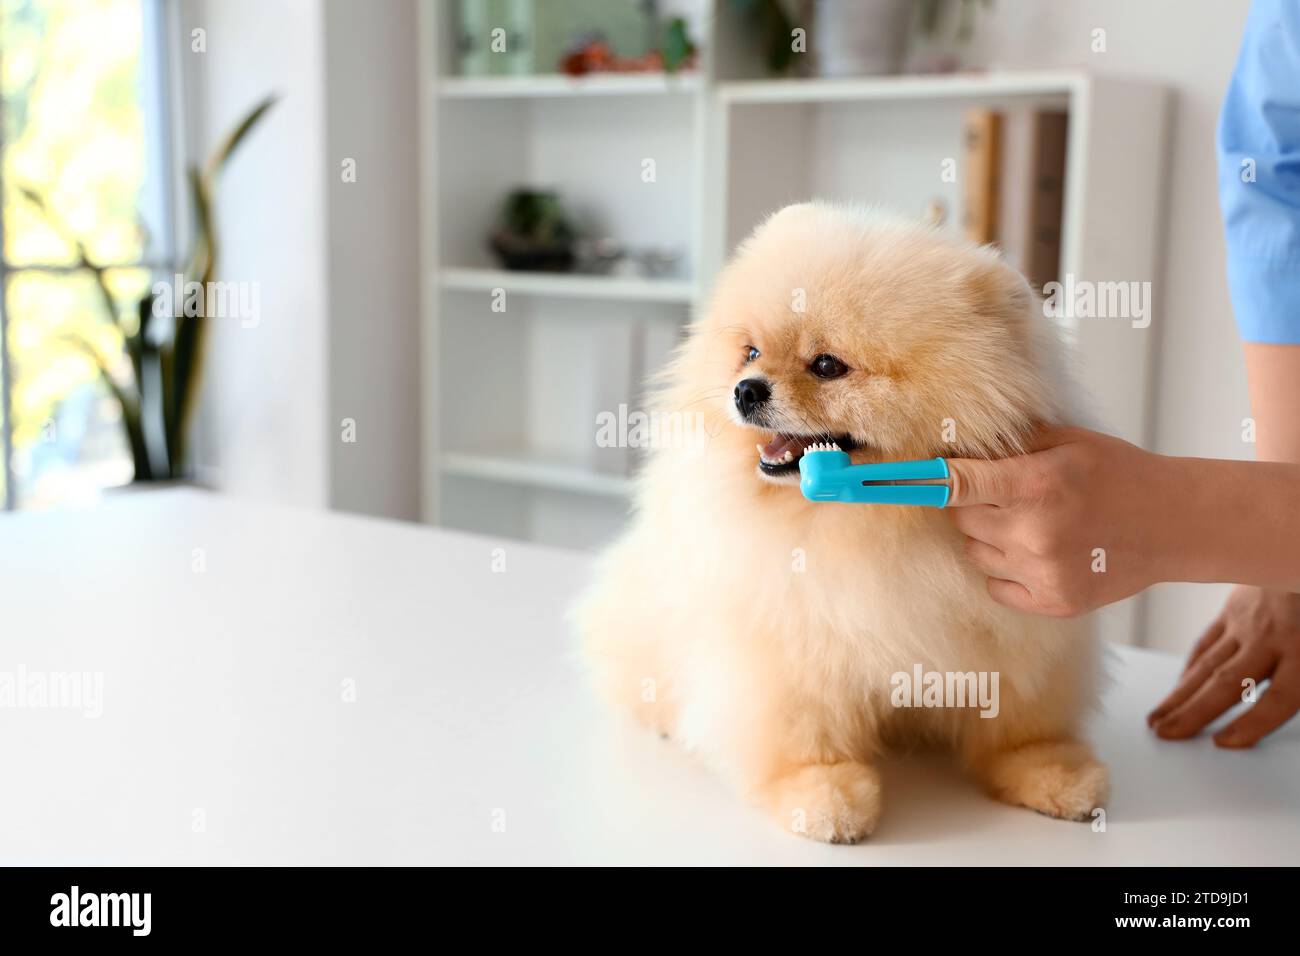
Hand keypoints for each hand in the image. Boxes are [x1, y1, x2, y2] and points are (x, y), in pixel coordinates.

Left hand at [945, 427, 1180, 616]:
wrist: (1173, 524)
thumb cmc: (1118, 474)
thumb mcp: (1067, 441)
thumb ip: (1010, 444)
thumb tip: (953, 444)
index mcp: (1035, 486)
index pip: (954, 485)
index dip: (924, 481)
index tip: (897, 479)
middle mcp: (1033, 533)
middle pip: (960, 520)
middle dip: (973, 505)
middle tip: (1006, 496)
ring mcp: (1042, 573)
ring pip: (975, 553)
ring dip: (989, 538)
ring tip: (1029, 523)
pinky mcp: (1053, 603)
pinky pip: (995, 587)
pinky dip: (1005, 571)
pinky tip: (1036, 552)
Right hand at [1147, 586, 1299, 746]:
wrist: (1297, 544)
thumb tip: (1286, 698)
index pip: (1276, 698)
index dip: (1251, 724)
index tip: (1225, 743)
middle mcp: (1268, 638)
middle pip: (1228, 683)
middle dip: (1194, 714)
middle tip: (1167, 736)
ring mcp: (1245, 622)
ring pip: (1207, 665)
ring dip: (1179, 695)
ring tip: (1157, 720)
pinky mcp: (1231, 610)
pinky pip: (1206, 642)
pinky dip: (1190, 667)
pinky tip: (1178, 685)